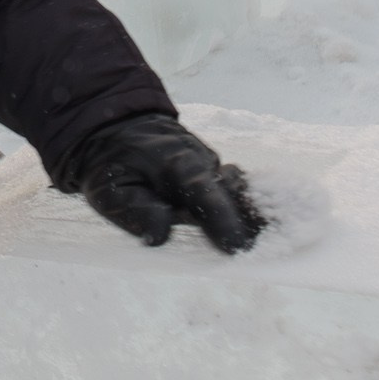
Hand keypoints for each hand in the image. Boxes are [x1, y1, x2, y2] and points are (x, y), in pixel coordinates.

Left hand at [60, 114, 263, 252]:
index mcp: (176, 164)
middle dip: (250, 222)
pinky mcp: (215, 172)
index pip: (205, 192)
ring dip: (253, 216)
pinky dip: (247, 209)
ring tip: (269, 244)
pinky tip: (261, 230)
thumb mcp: (109, 189)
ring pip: (239, 192)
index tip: (237, 246)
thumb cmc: (113, 163)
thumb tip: (162, 236)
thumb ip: (137, 211)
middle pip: (233, 195)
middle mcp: (202, 162)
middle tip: (263, 252)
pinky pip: (236, 191)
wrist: (119, 127)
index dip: (223, 220)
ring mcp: (212, 166)